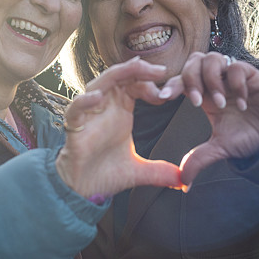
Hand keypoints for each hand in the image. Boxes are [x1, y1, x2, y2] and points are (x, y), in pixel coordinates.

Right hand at [56, 57, 183, 198]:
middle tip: (160, 71)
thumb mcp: (138, 171)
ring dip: (116, 75)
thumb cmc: (104, 173)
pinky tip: (97, 98)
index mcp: (120, 111)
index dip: (151, 84)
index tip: (168, 94)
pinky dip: (85, 101)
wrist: (82, 189)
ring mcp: (89, 116)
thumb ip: (160, 171)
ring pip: (98, 84)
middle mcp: (105, 108)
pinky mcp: (74, 128)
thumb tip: (183, 181)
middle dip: (138, 70)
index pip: (136, 85)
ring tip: (133, 68)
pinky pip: (75, 109)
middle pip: (119, 77)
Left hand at [159, 52, 258, 187]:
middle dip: (190, 80)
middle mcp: (215, 81)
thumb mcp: (220, 149)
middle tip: (197, 103)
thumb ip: (199, 160)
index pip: (180, 80)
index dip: (170, 85)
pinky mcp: (250, 74)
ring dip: (212, 81)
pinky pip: (236, 67)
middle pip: (192, 62)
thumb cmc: (247, 135)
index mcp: (202, 94)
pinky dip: (236, 84)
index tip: (162, 98)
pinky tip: (243, 103)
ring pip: (211, 58)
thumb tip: (183, 183)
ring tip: (221, 103)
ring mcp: (231, 76)